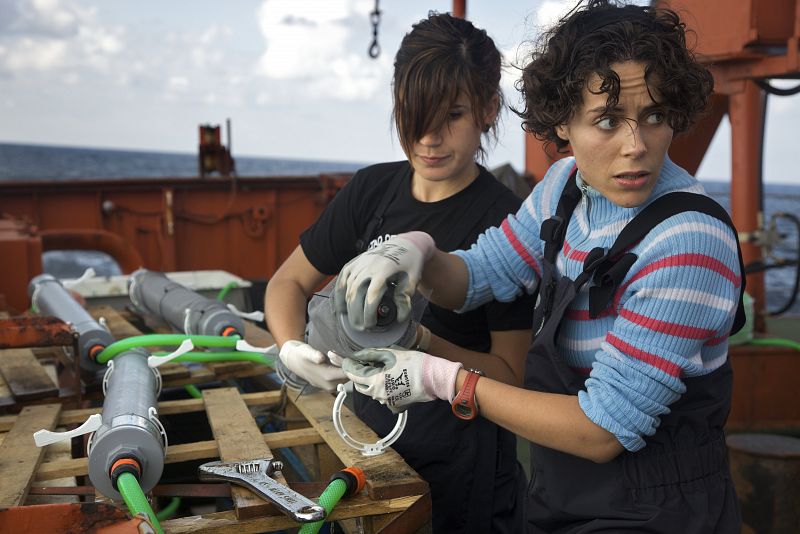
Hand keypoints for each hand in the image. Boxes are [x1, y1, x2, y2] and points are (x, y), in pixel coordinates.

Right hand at [278, 340, 346, 390]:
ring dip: (344, 368)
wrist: (294, 362)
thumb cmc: (301, 355)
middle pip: (348, 376)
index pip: (348, 373)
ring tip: (334, 357)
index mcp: (327, 377)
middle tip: (338, 353)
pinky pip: (341, 379)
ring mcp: (330, 387)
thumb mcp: (307, 352)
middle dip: (347, 365)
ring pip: (346, 377)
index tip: (343, 353)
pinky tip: (333, 362)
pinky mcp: (329, 386)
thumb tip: (320, 358)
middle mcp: (330, 385)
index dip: (349, 363)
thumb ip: (314, 355)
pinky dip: (340, 371)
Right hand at [335, 232, 434, 330]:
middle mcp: (368, 265)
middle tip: (361, 328)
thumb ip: (405, 298)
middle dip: (356, 314)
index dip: (369, 312)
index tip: (371, 325)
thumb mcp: (412, 280)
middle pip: (356, 293)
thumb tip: (399, 317)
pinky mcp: (354, 262)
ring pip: (347, 287)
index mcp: (384, 269)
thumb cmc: (410, 264)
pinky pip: (342, 279)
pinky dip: (339, 294)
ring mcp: (359, 263)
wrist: (404, 244)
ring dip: (348, 307)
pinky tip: (341, 308)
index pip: (372, 294)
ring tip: (353, 322)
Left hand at [341, 347, 461, 413]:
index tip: (342, 357)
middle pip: (358, 384)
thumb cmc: (413, 363)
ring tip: (376, 368)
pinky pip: (380, 396)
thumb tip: (357, 355)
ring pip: (369, 391)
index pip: (352, 373)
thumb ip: (370, 355)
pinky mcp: (393, 404)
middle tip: (359, 363)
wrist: (433, 378)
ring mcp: (385, 401)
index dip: (345, 364)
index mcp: (375, 380)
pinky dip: (380, 387)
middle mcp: (377, 394)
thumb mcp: (390, 353)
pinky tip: (389, 378)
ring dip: (368, 381)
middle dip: (356, 374)